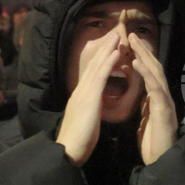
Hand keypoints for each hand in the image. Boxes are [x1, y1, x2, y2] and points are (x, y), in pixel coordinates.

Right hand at [55, 31, 121, 166]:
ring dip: (107, 50)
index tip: (109, 48)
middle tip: (113, 34)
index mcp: (80, 98)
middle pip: (93, 66)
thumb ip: (89, 111)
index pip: (91, 74)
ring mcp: (83, 93)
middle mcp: (80, 91)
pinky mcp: (89, 98)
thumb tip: (92, 107)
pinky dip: (109, 63)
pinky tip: (116, 53)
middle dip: (104, 49)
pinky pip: (101, 77)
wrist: (68, 150)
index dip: (100, 60)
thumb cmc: (77, 141)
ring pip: (97, 67)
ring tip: (116, 37)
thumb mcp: (85, 121)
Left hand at [130, 33, 177, 164]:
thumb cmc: (154, 142)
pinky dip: (147, 74)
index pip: (149, 73)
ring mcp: (165, 103)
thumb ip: (147, 105)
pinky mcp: (164, 111)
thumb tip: (142, 94)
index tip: (129, 44)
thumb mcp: (147, 119)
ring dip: (145, 56)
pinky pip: (156, 89)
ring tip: (134, 42)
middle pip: (154, 68)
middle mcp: (163, 97)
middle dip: (143, 50)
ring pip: (157, 74)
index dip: (140, 57)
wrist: (162, 162)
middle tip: (131, 34)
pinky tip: (137, 64)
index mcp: (156, 99)